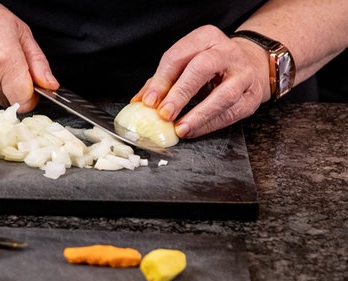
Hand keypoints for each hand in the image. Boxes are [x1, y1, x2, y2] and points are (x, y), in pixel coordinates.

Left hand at [132, 25, 269, 137]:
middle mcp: (227, 52)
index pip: (178, 56)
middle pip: (203, 68)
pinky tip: (194, 130)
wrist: (251, 65)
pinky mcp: (251, 96)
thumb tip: (139, 102)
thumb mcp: (187, 63)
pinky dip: (210, 125)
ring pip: (223, 94)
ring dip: (199, 115)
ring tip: (180, 128)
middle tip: (165, 114)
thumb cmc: (211, 66)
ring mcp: (243, 74)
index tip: (149, 101)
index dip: (162, 80)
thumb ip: (162, 81)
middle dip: (181, 93)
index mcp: (205, 38)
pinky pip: (231, 113)